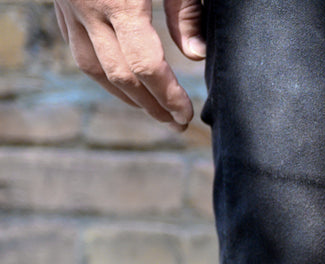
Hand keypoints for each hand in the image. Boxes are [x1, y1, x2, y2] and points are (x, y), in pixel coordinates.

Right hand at [53, 0, 205, 130]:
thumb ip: (185, 10)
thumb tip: (197, 55)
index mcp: (120, 2)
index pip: (146, 66)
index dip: (168, 96)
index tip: (186, 115)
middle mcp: (89, 8)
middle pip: (119, 75)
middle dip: (150, 105)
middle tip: (176, 123)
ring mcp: (68, 6)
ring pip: (91, 66)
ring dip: (122, 94)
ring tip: (152, 108)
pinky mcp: (60, 2)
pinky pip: (77, 45)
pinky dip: (100, 68)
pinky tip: (121, 80)